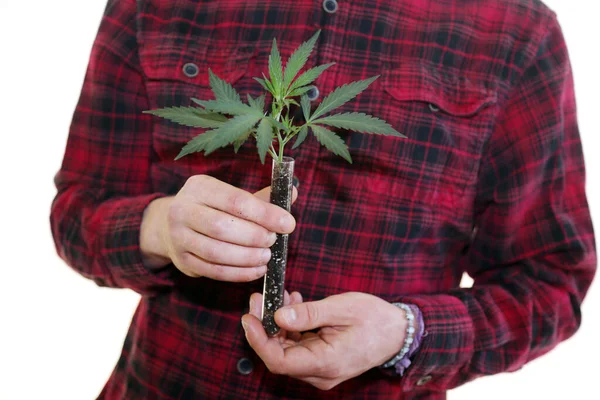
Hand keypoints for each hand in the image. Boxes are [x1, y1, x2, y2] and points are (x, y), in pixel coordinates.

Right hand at [140, 175, 296, 281]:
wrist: (170, 224)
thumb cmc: (211, 207)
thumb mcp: (230, 195)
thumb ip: (260, 198)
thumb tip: (292, 193)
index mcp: (200, 187)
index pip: (235, 200)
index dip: (264, 214)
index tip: (288, 223)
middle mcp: (183, 210)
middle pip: (222, 227)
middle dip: (254, 236)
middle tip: (273, 240)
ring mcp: (178, 237)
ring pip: (216, 252)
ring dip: (247, 257)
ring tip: (267, 256)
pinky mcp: (182, 260)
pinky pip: (213, 271)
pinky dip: (239, 273)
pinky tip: (257, 270)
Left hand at [242, 292, 407, 390]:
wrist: (398, 333)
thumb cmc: (375, 319)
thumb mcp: (342, 309)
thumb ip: (310, 314)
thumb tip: (279, 315)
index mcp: (326, 363)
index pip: (280, 362)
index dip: (258, 341)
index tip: (249, 317)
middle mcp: (320, 373)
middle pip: (279, 356)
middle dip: (264, 327)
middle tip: (259, 299)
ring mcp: (320, 369)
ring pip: (287, 350)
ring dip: (277, 324)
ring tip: (280, 296)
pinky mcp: (321, 360)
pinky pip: (298, 346)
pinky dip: (291, 326)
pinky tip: (294, 304)